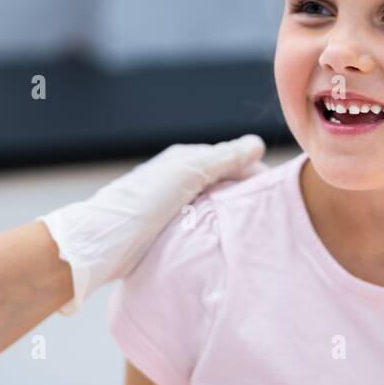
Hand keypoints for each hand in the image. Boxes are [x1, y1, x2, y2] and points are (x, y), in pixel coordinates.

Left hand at [36, 135, 266, 314]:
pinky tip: (228, 241)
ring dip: (233, 213)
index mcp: (185, 158)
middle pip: (225, 182)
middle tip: (273, 214)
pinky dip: (217, 228)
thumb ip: (223, 158)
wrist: (105, 242)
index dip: (255, 173)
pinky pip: (201, 224)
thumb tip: (257, 142)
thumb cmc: (144, 202)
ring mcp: (174, 204)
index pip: (231, 159)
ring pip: (214, 204)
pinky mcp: (168, 228)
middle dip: (247, 193)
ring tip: (256, 229)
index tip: (279, 192)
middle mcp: (180, 178)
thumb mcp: (188, 173)